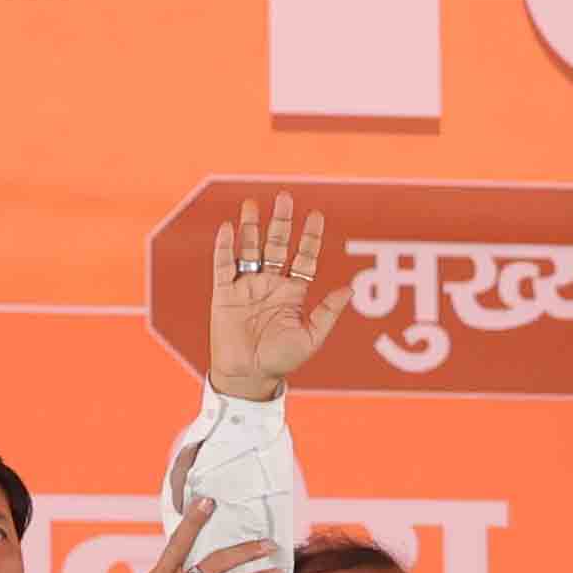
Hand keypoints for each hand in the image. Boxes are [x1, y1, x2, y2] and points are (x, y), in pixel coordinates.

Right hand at [208, 193, 349, 401]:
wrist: (250, 375)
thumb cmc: (282, 360)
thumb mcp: (311, 337)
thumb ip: (328, 312)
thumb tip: (349, 288)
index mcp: (293, 293)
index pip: (304, 258)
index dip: (311, 238)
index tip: (317, 216)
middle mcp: (270, 284)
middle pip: (277, 245)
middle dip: (282, 222)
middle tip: (285, 197)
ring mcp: (246, 286)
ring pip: (249, 249)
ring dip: (251, 227)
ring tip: (253, 203)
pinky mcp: (223, 293)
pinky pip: (223, 265)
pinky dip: (225, 246)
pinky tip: (228, 227)